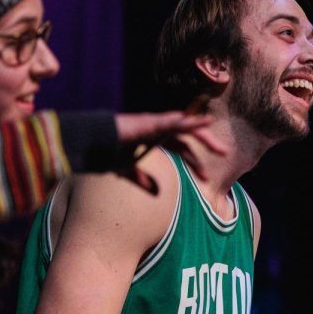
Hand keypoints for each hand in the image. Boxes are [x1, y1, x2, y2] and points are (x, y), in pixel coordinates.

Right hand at [113, 96, 227, 189]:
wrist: (88, 144)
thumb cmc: (105, 153)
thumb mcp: (126, 170)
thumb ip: (141, 179)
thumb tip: (157, 192)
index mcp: (154, 139)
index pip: (181, 148)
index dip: (194, 161)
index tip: (205, 177)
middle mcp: (156, 129)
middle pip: (187, 135)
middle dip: (206, 142)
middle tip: (224, 153)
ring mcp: (152, 124)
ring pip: (182, 125)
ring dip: (200, 128)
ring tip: (215, 130)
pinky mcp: (146, 123)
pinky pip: (170, 122)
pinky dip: (186, 121)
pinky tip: (200, 121)